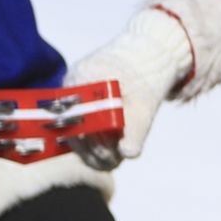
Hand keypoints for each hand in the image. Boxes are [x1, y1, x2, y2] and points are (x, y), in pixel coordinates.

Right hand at [63, 7, 191, 167]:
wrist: (148, 55)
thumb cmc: (146, 76)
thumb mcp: (145, 104)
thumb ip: (136, 129)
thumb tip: (128, 154)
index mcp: (83, 78)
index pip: (76, 116)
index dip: (90, 141)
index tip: (108, 158)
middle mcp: (73, 84)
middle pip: (72, 124)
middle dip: (91, 148)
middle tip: (110, 164)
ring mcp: (75, 91)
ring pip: (75, 126)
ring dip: (92, 147)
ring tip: (111, 163)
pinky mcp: (82, 98)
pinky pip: (81, 121)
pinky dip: (94, 138)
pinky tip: (108, 154)